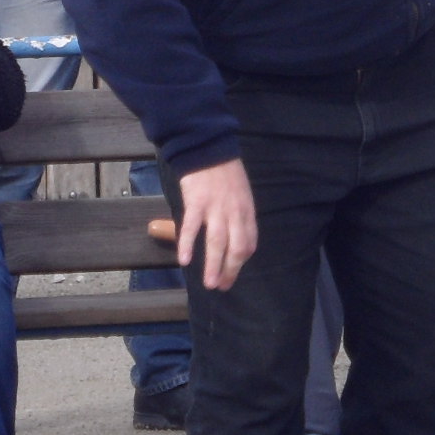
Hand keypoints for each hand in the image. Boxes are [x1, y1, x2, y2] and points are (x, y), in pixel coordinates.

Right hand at [175, 158, 259, 290]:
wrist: (208, 147)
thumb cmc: (224, 171)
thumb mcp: (241, 193)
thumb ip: (239, 215)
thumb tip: (234, 236)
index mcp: (247, 211)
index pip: (249, 243)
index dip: (241, 262)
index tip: (231, 273)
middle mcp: (234, 212)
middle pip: (236, 248)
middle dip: (230, 271)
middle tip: (221, 286)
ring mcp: (216, 208)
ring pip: (217, 243)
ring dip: (213, 266)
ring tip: (209, 283)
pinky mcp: (196, 202)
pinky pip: (192, 227)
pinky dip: (187, 244)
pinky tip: (184, 260)